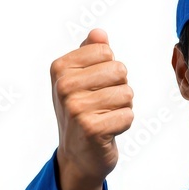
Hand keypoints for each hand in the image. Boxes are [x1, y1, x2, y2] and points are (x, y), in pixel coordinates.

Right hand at [50, 28, 133, 189]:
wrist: (78, 156)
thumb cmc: (83, 111)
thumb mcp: (81, 79)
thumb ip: (90, 52)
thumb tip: (99, 32)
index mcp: (59, 68)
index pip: (106, 52)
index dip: (109, 70)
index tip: (94, 87)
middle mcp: (64, 86)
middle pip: (119, 70)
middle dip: (119, 88)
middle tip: (102, 105)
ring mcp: (76, 108)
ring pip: (127, 93)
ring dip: (122, 107)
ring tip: (104, 117)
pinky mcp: (92, 129)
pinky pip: (129, 115)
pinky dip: (123, 124)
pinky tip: (107, 132)